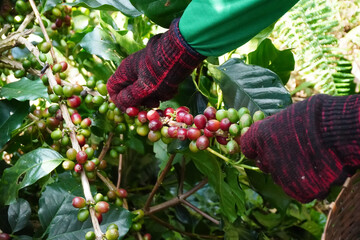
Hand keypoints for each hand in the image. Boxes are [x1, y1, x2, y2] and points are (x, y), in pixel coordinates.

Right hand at [106, 19, 204, 111]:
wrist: (183, 52)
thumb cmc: (161, 71)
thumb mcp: (144, 88)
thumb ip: (130, 98)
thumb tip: (122, 105)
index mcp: (125, 71)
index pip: (112, 88)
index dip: (118, 101)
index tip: (130, 109)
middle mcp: (134, 70)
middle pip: (131, 92)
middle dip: (143, 100)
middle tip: (153, 103)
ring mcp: (148, 70)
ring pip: (147, 91)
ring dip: (156, 96)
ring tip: (166, 92)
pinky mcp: (160, 71)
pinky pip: (159, 86)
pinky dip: (165, 90)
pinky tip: (173, 87)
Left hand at [240, 94, 359, 202]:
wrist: (333, 131)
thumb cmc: (314, 116)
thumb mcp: (289, 115)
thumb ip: (277, 128)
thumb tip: (279, 132)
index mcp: (258, 136)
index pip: (247, 147)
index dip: (258, 146)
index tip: (268, 144)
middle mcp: (264, 157)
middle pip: (265, 164)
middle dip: (277, 160)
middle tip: (295, 153)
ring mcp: (280, 176)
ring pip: (282, 179)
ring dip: (293, 173)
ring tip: (313, 161)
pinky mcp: (298, 190)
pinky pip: (300, 192)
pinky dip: (309, 186)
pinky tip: (320, 174)